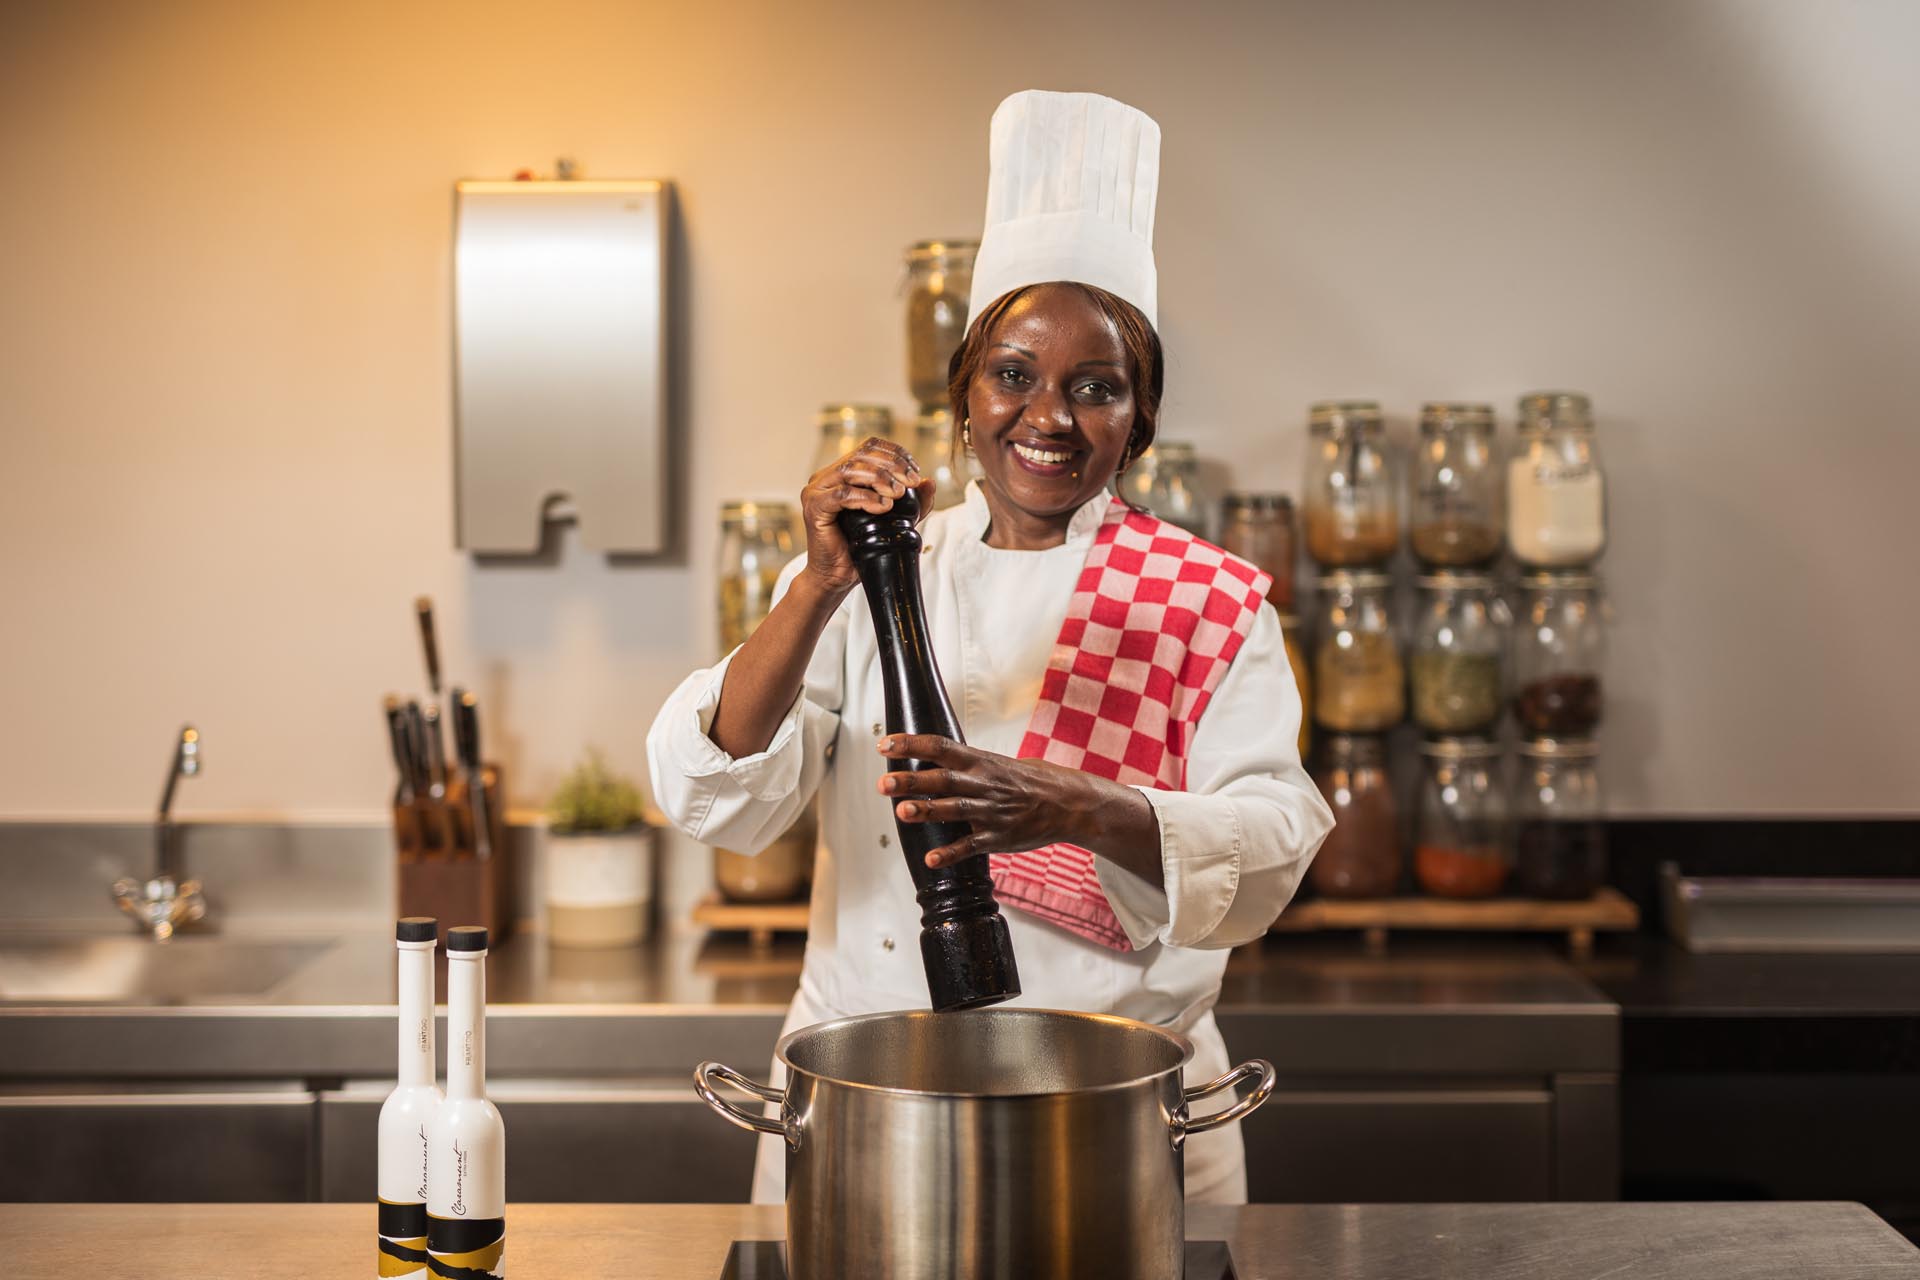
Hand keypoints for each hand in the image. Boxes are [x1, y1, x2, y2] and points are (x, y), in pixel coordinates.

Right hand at [799, 438, 934, 596]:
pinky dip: (865, 497)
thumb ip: (914, 503)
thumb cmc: (860, 549)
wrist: (836, 577)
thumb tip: (930, 481)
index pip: (868, 447)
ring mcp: (816, 490)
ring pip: (850, 470)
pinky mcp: (814, 507)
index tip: (914, 470)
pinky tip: (882, 506)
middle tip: (911, 481)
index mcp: (841, 473)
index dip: (894, 453)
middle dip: (891, 465)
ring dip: (879, 478)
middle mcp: (826, 477)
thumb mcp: (894, 522)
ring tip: (898, 494)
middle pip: (860, 455)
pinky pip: (841, 494)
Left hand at [876, 735, 1096, 867]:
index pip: (940, 747)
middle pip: (942, 779)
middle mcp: (984, 783)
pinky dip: (950, 853)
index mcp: (981, 761)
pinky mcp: (998, 837)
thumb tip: (932, 759)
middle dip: (911, 781)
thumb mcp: (999, 763)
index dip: (911, 744)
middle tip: (883, 783)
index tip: (885, 743)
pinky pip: (971, 846)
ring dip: (927, 810)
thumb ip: (967, 764)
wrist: (1069, 803)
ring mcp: (991, 811)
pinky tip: (930, 859)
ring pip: (954, 809)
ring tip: (902, 812)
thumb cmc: (1030, 780)